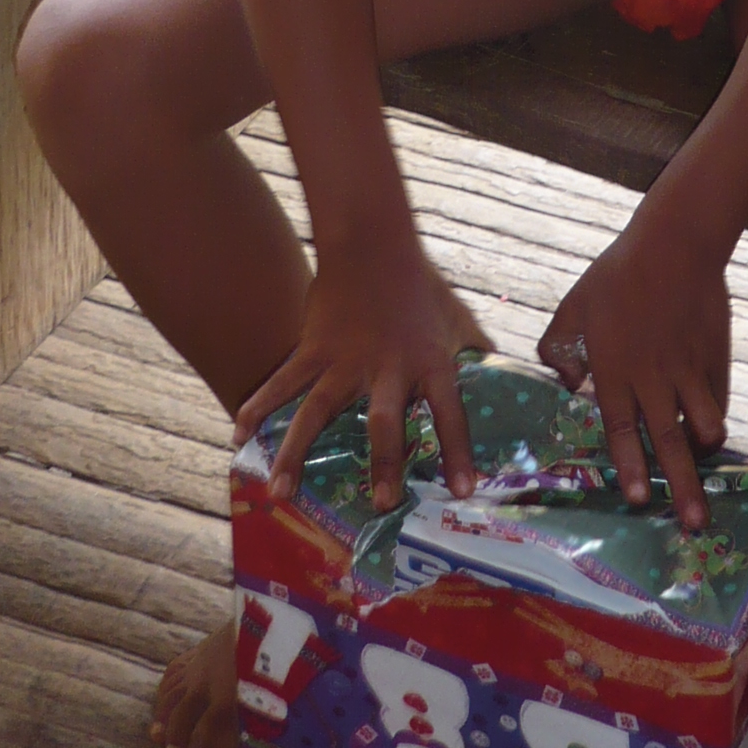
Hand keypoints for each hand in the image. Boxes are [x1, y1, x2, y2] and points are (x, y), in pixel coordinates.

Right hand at [233, 234, 488, 511]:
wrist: (373, 244)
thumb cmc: (421, 286)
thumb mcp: (458, 318)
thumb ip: (478, 351)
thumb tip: (508, 377)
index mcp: (430, 362)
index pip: (451, 412)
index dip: (458, 451)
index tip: (464, 490)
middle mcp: (387, 367)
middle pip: (385, 422)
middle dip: (385, 464)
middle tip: (382, 503)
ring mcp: (344, 360)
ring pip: (315, 412)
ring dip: (295, 454)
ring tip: (280, 493)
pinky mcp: (312, 349)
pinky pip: (282, 383)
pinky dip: (258, 408)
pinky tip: (240, 437)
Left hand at [538, 218, 729, 530]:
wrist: (675, 244)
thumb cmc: (616, 275)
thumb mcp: (572, 308)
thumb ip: (559, 349)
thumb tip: (565, 384)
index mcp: (616, 369)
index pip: (623, 429)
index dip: (631, 467)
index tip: (637, 500)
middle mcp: (655, 378)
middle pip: (671, 442)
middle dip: (682, 487)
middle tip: (694, 524)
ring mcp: (689, 370)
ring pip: (705, 424)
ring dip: (704, 453)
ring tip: (706, 479)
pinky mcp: (715, 358)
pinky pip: (718, 399)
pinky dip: (714, 417)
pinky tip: (711, 431)